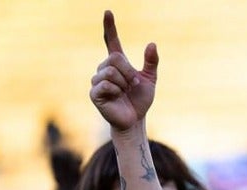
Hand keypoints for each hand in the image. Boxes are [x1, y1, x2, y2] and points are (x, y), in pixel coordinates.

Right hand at [89, 10, 158, 132]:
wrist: (134, 120)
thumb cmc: (140, 100)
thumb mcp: (150, 80)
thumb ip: (151, 62)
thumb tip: (152, 43)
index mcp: (117, 63)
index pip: (111, 40)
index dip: (110, 27)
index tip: (108, 12)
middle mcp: (104, 68)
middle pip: (115, 59)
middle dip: (128, 72)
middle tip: (133, 85)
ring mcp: (97, 80)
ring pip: (110, 72)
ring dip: (123, 83)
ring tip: (125, 92)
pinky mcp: (94, 93)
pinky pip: (106, 84)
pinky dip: (116, 91)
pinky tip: (117, 97)